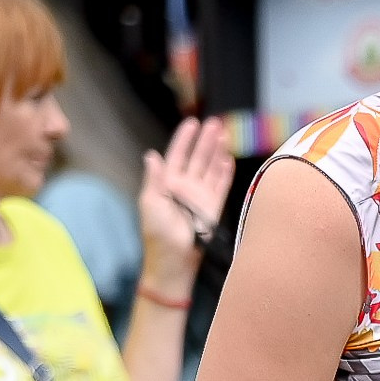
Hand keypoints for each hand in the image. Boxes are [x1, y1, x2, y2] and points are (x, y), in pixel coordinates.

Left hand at [136, 117, 233, 288]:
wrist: (175, 258)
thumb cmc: (158, 231)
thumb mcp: (150, 202)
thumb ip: (154, 178)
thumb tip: (152, 154)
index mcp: (168, 182)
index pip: (177, 155)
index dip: (184, 139)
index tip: (192, 123)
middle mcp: (186, 186)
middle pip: (197, 158)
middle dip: (205, 140)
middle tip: (215, 122)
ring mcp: (201, 196)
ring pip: (211, 169)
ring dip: (217, 152)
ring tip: (224, 135)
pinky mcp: (214, 208)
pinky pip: (221, 186)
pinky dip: (225, 173)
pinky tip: (229, 159)